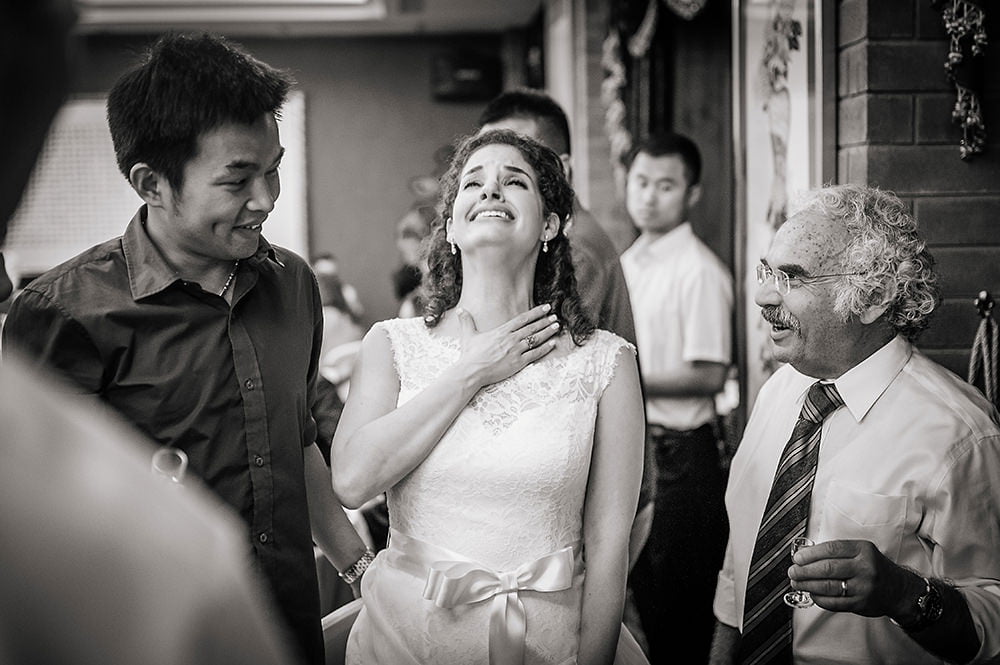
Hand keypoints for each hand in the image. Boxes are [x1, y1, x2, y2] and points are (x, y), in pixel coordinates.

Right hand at [454, 304, 558, 387]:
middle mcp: (511, 339)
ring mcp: (516, 351)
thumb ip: (466, 321)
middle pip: (532, 328)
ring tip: (557, 327)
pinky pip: (535, 354)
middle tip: (555, 316)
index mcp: (501, 331)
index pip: (522, 319)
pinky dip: (545, 349)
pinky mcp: (518, 363)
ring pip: (536, 339)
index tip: (546, 308)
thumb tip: (461, 310)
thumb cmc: (470, 355)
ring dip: (548, 332)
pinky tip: (552, 344)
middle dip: (545, 321)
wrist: (471, 372)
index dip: (536, 312)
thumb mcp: (468, 335)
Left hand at [788, 539, 923, 618]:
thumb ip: (837, 552)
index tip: (797, 558)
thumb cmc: (874, 567)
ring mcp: (863, 587)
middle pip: (827, 568)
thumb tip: (805, 555)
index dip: (810, 554)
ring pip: (828, 586)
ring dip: (808, 585)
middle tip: (792, 572)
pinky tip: (812, 594)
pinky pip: (834, 602)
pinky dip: (819, 599)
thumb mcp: (860, 552)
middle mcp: (865, 568)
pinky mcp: (861, 604)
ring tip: (797, 583)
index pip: (831, 549)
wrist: (898, 589)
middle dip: (804, 571)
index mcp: (863, 550)